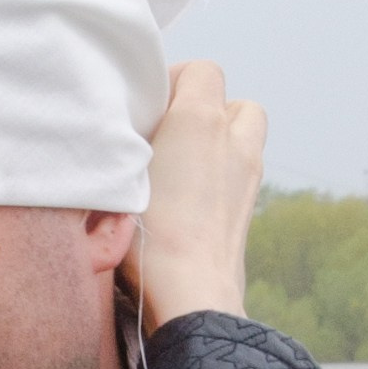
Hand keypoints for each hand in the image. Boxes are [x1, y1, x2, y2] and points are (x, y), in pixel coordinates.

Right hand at [129, 64, 267, 328]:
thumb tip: (125, 132)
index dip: (175, 80)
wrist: (190, 297)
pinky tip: (190, 199)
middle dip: (205, 110)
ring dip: (219, 141)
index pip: (202, 71)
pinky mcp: (250, 211)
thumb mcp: (117, 174)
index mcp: (201, 120)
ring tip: (182, 165)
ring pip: (244, 136)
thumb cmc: (147, 237)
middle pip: (233, 102)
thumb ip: (123, 140)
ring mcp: (250, 177)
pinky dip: (222, 175)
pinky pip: (242, 174)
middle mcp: (234, 141)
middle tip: (168, 133)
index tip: (149, 106)